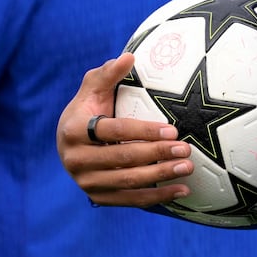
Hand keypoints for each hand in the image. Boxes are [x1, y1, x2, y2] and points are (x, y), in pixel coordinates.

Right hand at [56, 52, 194, 207]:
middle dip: (158, 154)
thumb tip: (129, 56)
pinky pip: (130, 199)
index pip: (115, 131)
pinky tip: (181, 190)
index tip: (173, 130)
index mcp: (75, 131)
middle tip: (186, 149)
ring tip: (188, 167)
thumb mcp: (93, 88)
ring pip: (129, 182)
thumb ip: (109, 72)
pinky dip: (156, 197)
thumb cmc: (88, 109)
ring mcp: (87, 182)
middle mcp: (77, 160)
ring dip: (161, 176)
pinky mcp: (98, 198)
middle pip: (123, 159)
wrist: (69, 143)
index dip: (144, 131)